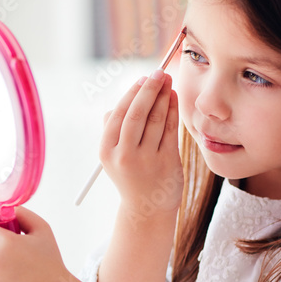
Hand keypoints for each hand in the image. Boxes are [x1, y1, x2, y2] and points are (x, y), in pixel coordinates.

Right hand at [100, 70, 183, 217]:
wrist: (146, 208)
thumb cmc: (129, 174)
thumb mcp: (112, 155)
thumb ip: (113, 128)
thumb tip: (123, 100)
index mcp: (106, 150)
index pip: (119, 114)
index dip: (132, 93)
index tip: (142, 79)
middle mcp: (124, 155)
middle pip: (137, 114)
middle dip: (149, 89)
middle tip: (159, 72)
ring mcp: (147, 160)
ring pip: (156, 120)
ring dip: (164, 96)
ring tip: (169, 82)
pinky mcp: (167, 163)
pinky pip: (171, 130)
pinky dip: (173, 111)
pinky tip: (174, 98)